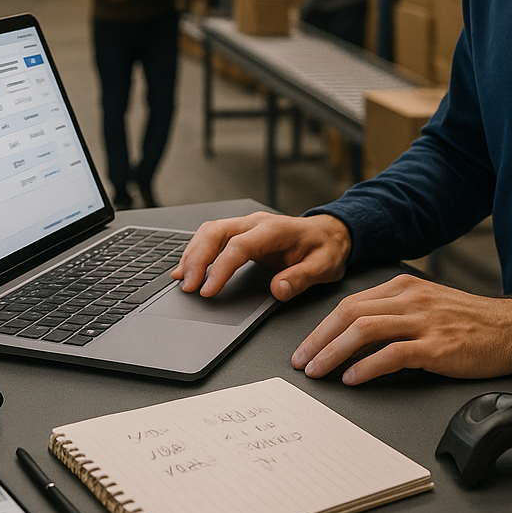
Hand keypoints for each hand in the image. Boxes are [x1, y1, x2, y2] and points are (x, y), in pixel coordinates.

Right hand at [171, 211, 351, 301]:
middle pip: (215, 232)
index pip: (239, 246)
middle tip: (187, 286)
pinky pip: (212, 237)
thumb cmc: (325, 248)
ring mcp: (246, 225)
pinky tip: (186, 268)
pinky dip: (196, 252)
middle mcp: (256, 222)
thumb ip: (301, 278)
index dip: (220, 268)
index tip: (208, 290)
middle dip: (196, 258)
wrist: (330, 233)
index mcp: (274, 230)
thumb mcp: (324, 267)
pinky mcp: (241, 233)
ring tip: (181, 279)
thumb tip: (278, 289)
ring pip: (209, 232)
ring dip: (192, 254)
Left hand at [291, 274, 511, 384]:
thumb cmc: (472, 323)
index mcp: (404, 287)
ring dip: (334, 352)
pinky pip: (393, 353)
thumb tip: (355, 338)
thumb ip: (395, 314)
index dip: (322, 326)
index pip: (350, 303)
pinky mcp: (438, 345)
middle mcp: (410, 298)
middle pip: (349, 313)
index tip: (306, 346)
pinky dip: (367, 366)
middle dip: (319, 339)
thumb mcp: (428, 305)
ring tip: (319, 372)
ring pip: (364, 330)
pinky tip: (354, 378)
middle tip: (302, 361)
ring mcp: (424, 320)